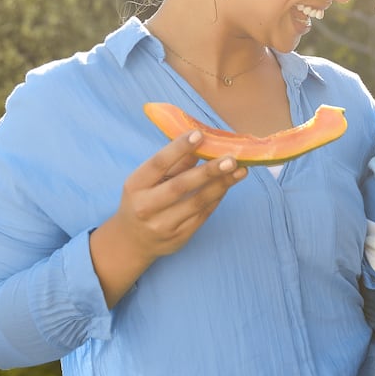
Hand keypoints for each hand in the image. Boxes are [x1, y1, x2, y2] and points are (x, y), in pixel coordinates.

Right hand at [109, 130, 247, 261]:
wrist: (133, 241)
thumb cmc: (143, 200)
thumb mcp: (148, 180)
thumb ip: (174, 163)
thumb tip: (202, 142)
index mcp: (135, 186)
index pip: (158, 164)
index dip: (179, 148)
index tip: (199, 134)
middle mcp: (146, 207)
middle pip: (181, 186)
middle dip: (208, 171)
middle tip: (231, 158)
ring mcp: (162, 225)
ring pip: (197, 202)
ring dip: (222, 184)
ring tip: (241, 170)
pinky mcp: (179, 237)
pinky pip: (203, 215)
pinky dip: (218, 198)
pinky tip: (229, 184)